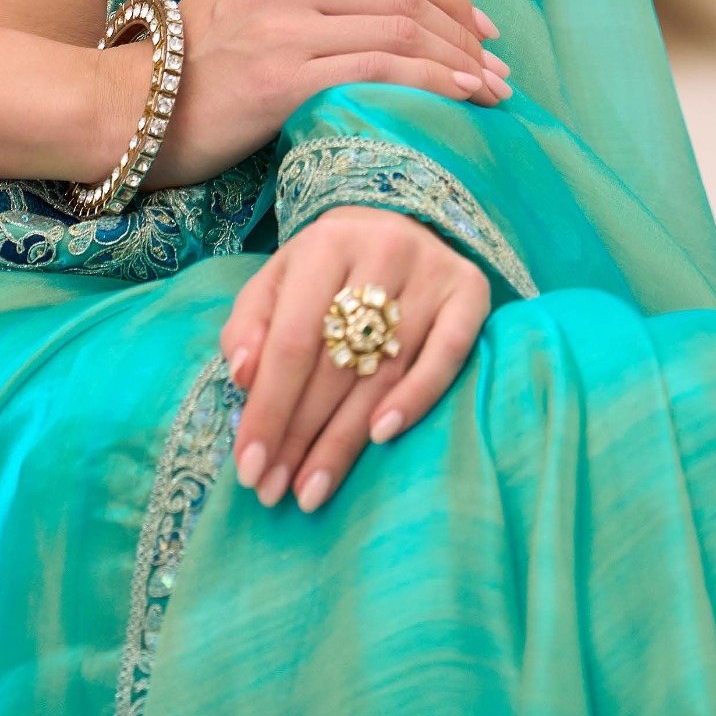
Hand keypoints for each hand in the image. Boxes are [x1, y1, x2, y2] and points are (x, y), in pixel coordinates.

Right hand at [114, 0, 508, 188]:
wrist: (131, 106)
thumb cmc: (196, 52)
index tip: (481, 27)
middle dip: (462, 30)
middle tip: (500, 65)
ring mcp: (283, 24)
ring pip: (398, 31)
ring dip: (458, 62)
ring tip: (491, 90)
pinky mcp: (281, 77)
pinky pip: (377, 72)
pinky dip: (429, 83)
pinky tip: (458, 99)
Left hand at [221, 205, 491, 512]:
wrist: (395, 224)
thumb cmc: (326, 269)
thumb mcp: (278, 281)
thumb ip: (250, 325)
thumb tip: (244, 375)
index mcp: (326, 243)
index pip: (292, 340)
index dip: (269, 407)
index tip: (249, 467)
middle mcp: (382, 249)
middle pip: (336, 363)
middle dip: (299, 435)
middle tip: (274, 491)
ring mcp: (432, 271)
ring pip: (384, 371)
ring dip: (344, 441)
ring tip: (310, 490)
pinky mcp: (471, 292)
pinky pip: (447, 357)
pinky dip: (415, 400)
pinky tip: (380, 439)